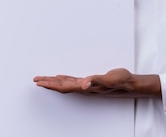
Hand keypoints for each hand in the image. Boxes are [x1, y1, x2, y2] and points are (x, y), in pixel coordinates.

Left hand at [33, 68, 160, 97]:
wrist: (130, 84)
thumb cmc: (120, 81)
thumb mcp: (109, 79)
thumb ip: (96, 80)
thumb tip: (84, 84)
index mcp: (85, 87)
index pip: (63, 86)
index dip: (50, 84)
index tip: (39, 82)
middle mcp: (84, 87)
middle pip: (61, 86)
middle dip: (48, 83)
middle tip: (36, 80)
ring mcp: (86, 85)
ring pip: (66, 84)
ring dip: (54, 82)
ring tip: (43, 79)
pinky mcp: (90, 82)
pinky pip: (73, 81)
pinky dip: (64, 79)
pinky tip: (61, 77)